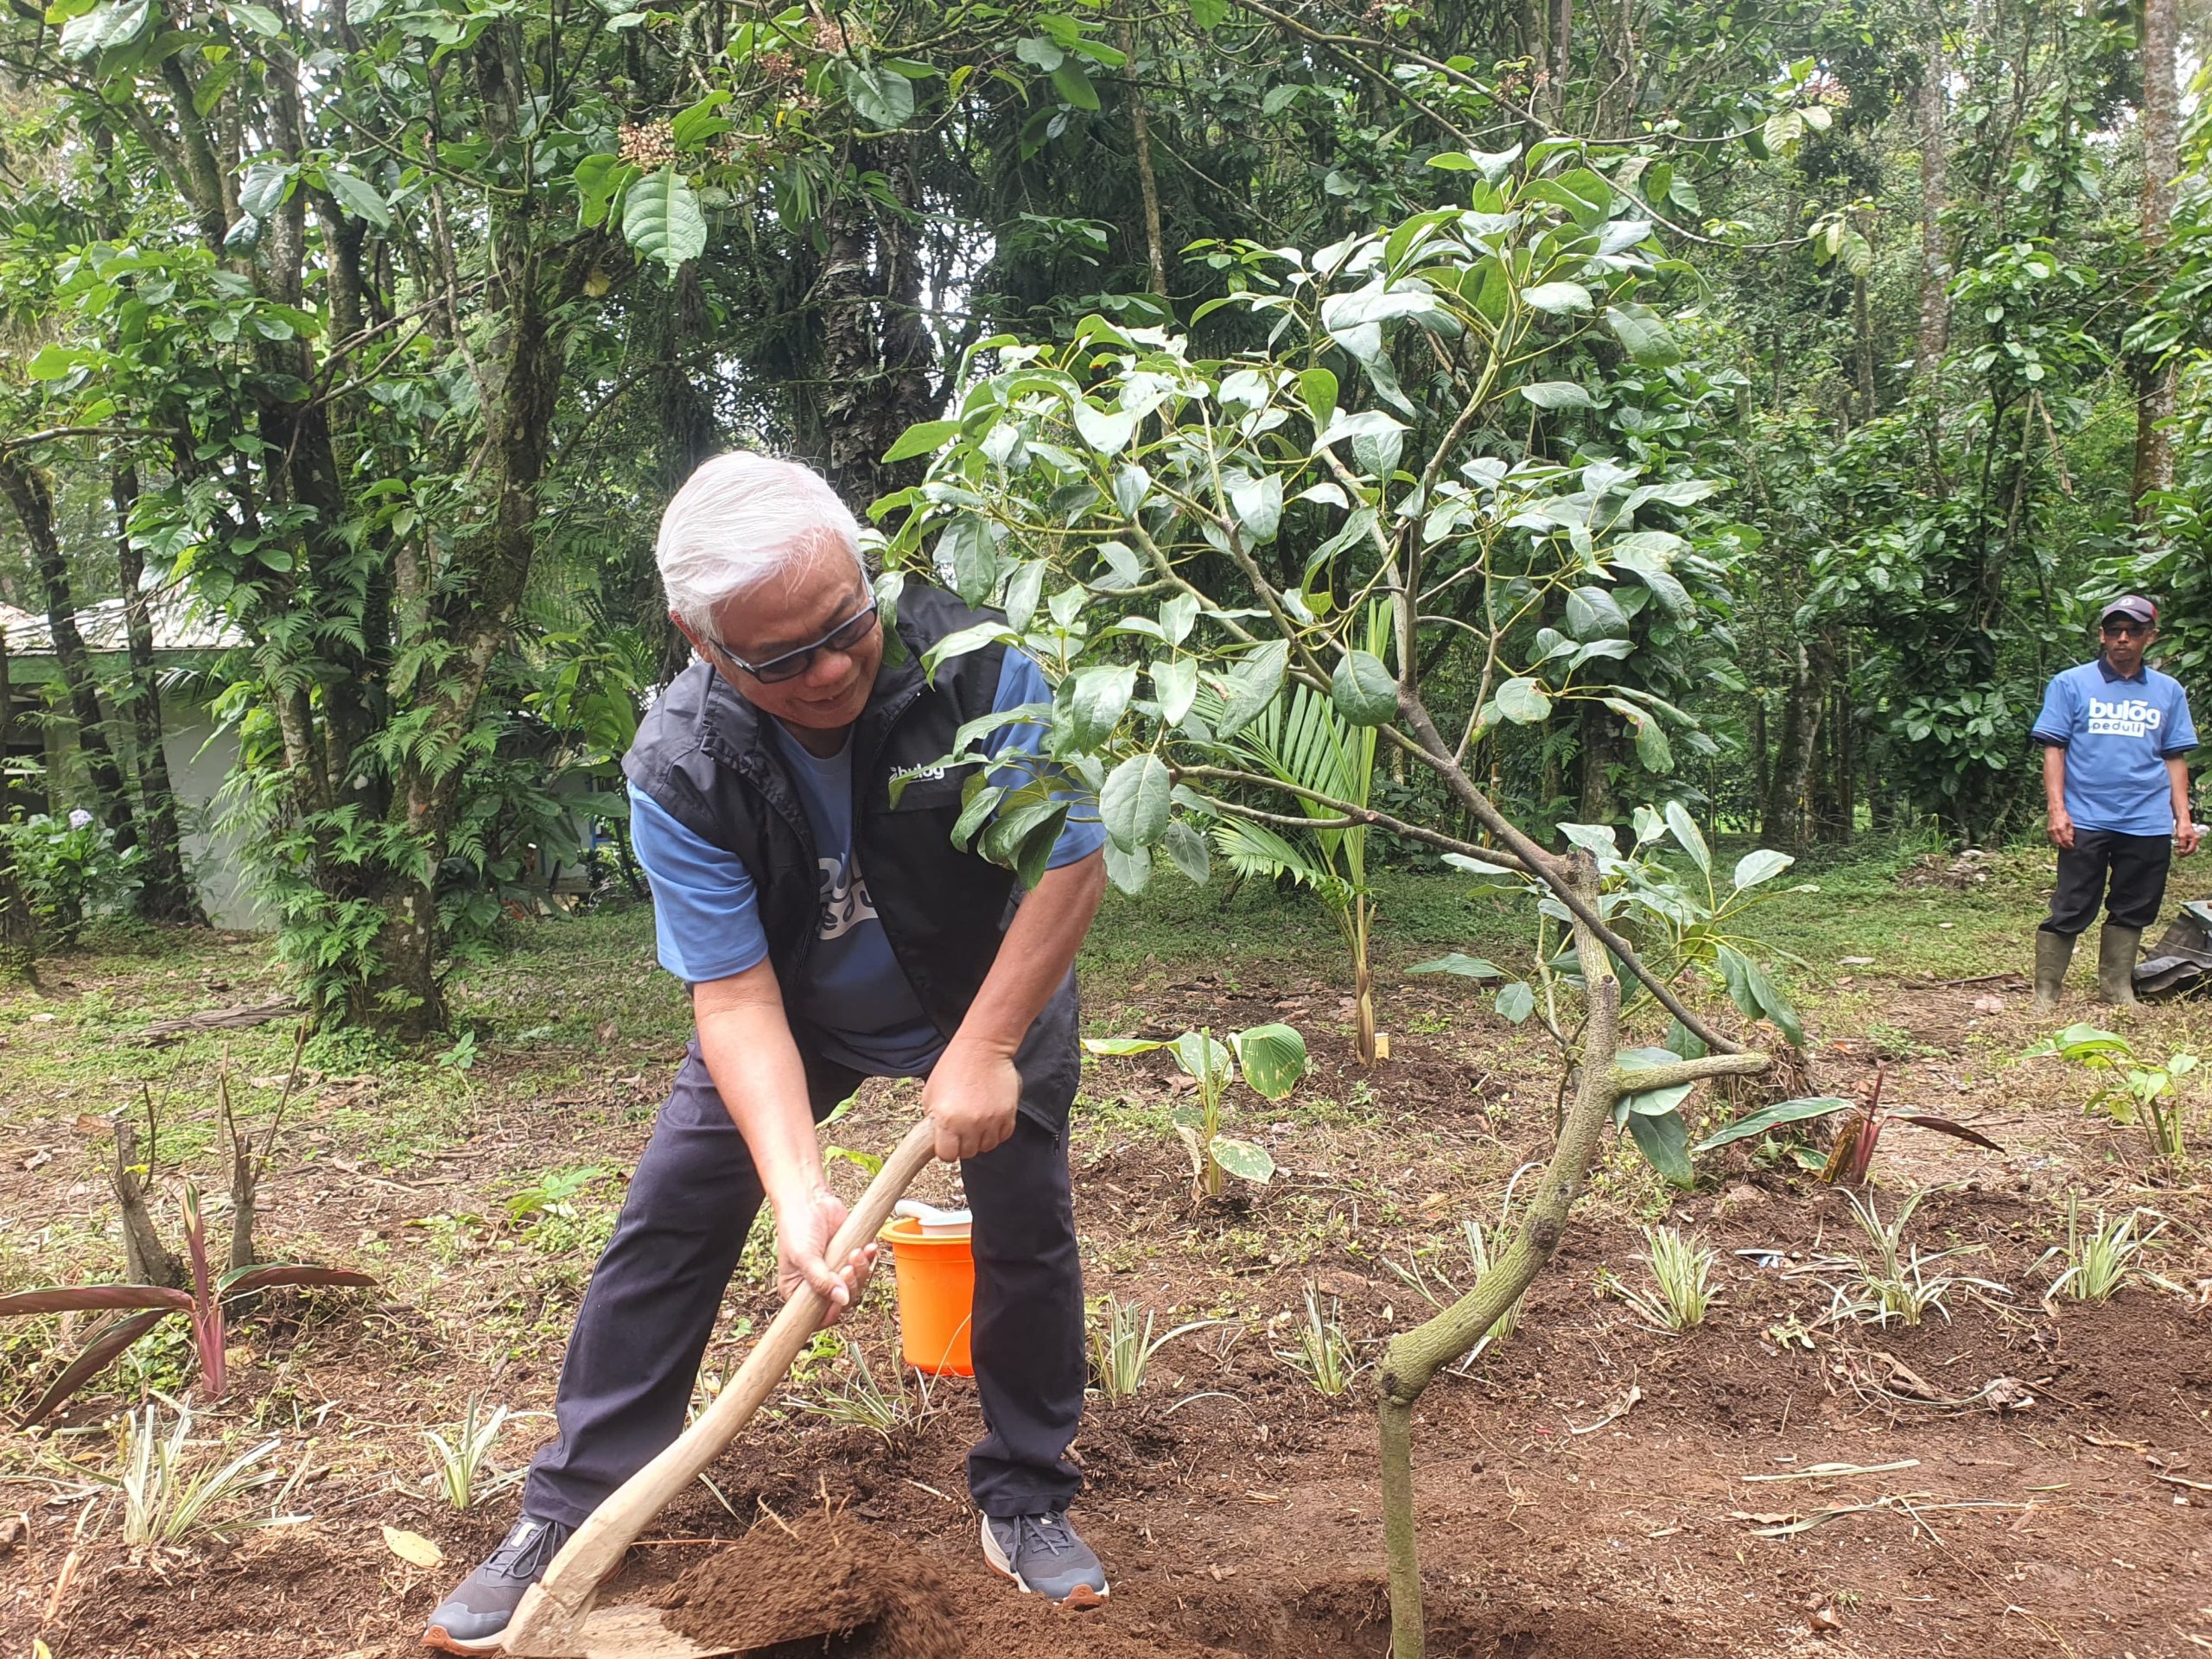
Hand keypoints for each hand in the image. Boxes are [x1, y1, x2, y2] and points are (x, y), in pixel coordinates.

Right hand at [772, 1184, 876, 1321]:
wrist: (810, 1199)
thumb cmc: (797, 1227)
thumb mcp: (804, 1257)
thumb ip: (821, 1281)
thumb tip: (843, 1301)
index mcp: (798, 1291)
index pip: (817, 1316)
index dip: (832, 1312)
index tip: (840, 1299)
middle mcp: (817, 1284)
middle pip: (842, 1301)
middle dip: (849, 1285)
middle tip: (846, 1268)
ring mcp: (834, 1271)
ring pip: (856, 1285)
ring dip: (861, 1270)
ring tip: (856, 1252)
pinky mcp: (848, 1257)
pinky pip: (864, 1267)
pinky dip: (869, 1259)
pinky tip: (869, 1248)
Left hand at [922, 1038, 1020, 1162]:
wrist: (982, 1049)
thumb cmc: (953, 1067)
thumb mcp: (930, 1094)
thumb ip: (933, 1120)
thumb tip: (938, 1137)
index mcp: (946, 1120)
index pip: (947, 1156)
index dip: (946, 1150)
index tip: (947, 1143)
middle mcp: (970, 1124)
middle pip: (968, 1154)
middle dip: (963, 1144)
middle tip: (961, 1129)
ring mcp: (991, 1120)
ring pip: (987, 1146)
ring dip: (981, 1139)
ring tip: (976, 1121)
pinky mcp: (1008, 1114)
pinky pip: (1003, 1136)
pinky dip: (996, 1131)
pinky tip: (989, 1118)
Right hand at [2047, 807, 2074, 850]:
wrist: (2055, 811)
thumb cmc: (2064, 815)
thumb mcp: (2070, 823)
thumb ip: (2070, 832)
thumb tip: (2070, 839)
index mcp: (2061, 828)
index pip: (2065, 839)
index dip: (2069, 844)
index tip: (2072, 846)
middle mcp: (2055, 830)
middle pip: (2059, 842)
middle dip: (2064, 845)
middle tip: (2069, 846)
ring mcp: (2050, 831)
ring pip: (2055, 841)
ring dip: (2060, 844)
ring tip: (2065, 844)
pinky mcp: (2048, 830)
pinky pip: (2052, 838)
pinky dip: (2056, 840)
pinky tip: (2060, 840)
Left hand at [2180, 819, 2202, 856]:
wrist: (2182, 820)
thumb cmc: (2182, 827)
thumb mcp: (2181, 837)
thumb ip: (2182, 845)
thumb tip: (2182, 852)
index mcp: (2195, 839)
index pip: (2191, 849)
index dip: (2185, 853)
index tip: (2179, 855)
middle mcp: (2195, 839)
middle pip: (2191, 849)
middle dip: (2185, 852)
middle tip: (2179, 856)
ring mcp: (2192, 838)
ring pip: (2188, 847)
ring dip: (2183, 850)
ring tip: (2177, 852)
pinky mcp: (2189, 837)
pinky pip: (2187, 844)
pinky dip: (2183, 846)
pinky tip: (2178, 847)